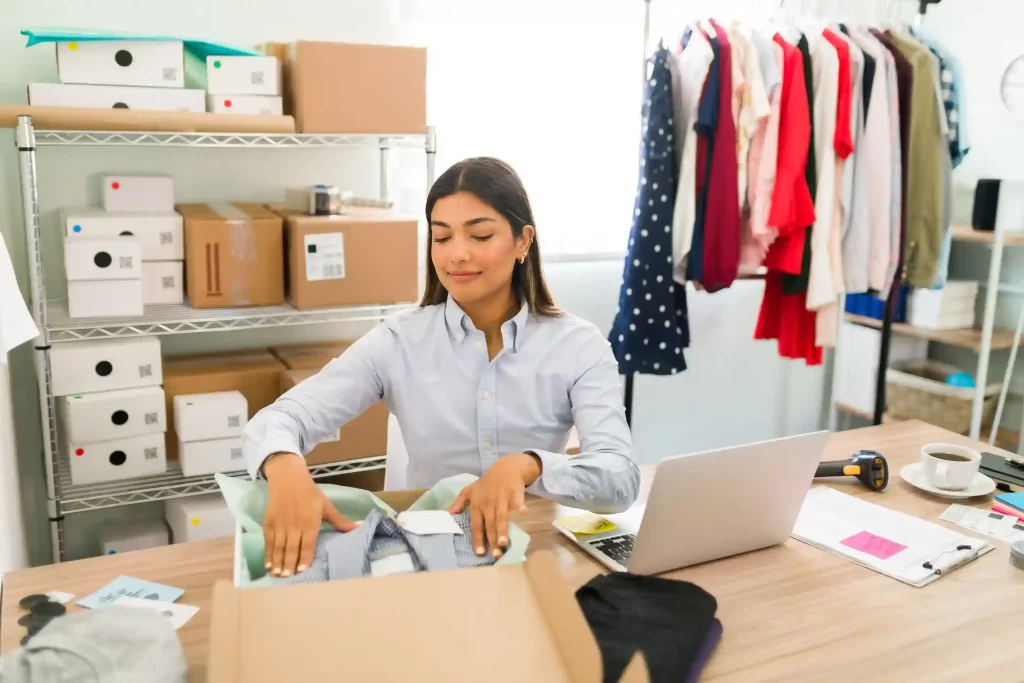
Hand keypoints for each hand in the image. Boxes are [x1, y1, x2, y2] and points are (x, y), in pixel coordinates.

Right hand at [262, 453, 356, 576]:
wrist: (288, 479)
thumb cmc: (310, 494)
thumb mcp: (326, 506)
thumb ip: (340, 521)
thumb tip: (359, 527)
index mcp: (310, 522)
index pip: (307, 544)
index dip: (304, 557)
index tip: (302, 571)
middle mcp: (294, 526)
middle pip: (291, 548)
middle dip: (289, 564)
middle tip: (288, 578)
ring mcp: (280, 525)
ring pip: (279, 547)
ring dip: (278, 562)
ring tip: (278, 575)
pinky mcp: (269, 524)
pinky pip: (269, 542)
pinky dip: (268, 554)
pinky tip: (269, 565)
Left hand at [448, 452, 541, 557]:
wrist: (505, 468)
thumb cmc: (486, 483)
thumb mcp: (470, 491)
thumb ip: (458, 504)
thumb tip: (445, 515)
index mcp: (477, 504)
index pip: (476, 524)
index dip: (477, 538)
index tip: (479, 553)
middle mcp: (488, 502)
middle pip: (489, 524)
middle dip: (491, 540)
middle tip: (495, 555)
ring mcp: (501, 498)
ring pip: (501, 517)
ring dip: (502, 530)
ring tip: (503, 544)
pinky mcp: (514, 493)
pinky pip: (517, 501)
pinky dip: (520, 506)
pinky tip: (522, 512)